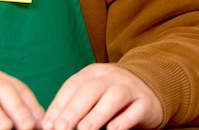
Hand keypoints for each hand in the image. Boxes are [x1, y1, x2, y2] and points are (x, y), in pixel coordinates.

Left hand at [42, 63, 163, 129]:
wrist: (150, 87)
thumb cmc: (111, 97)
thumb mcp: (93, 94)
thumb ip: (75, 106)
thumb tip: (51, 125)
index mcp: (93, 73)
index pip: (73, 86)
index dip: (58, 106)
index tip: (48, 126)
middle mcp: (111, 77)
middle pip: (91, 90)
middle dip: (74, 110)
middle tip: (61, 128)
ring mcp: (130, 88)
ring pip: (113, 97)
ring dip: (97, 114)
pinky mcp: (146, 102)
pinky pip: (135, 110)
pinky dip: (124, 120)